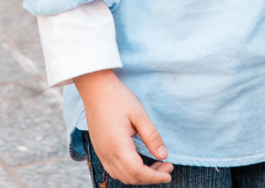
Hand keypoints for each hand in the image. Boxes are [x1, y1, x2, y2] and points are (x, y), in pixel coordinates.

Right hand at [74, 70, 172, 184]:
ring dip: (139, 176)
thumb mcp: (139, 114)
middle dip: (150, 177)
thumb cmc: (118, 97)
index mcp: (117, 144)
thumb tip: (163, 156)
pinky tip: (138, 163)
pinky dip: (128, 172)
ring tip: (155, 166)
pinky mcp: (99, 149)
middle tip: (166, 167)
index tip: (169, 174)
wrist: (95, 87)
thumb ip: (152, 137)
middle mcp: (106, 152)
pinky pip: (113, 170)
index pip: (137, 171)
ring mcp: (101, 152)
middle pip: (130, 177)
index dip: (155, 177)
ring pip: (121, 176)